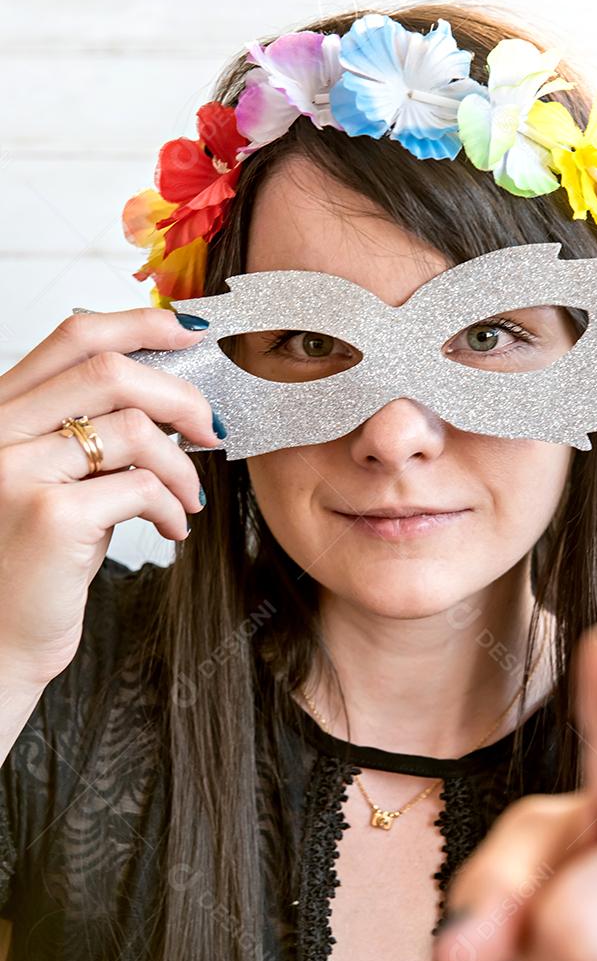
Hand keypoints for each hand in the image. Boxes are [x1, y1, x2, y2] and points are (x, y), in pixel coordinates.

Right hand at [0, 307, 218, 692]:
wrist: (0, 637)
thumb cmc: (36, 561)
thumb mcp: (59, 481)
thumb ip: (92, 435)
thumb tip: (173, 400)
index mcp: (2, 412)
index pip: (73, 336)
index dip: (141, 323)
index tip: (192, 333)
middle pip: (110, 371)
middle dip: (181, 396)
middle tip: (212, 430)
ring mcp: (16, 471)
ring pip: (134, 428)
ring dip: (182, 465)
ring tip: (189, 498)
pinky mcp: (49, 517)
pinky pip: (140, 486)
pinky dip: (173, 505)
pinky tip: (173, 528)